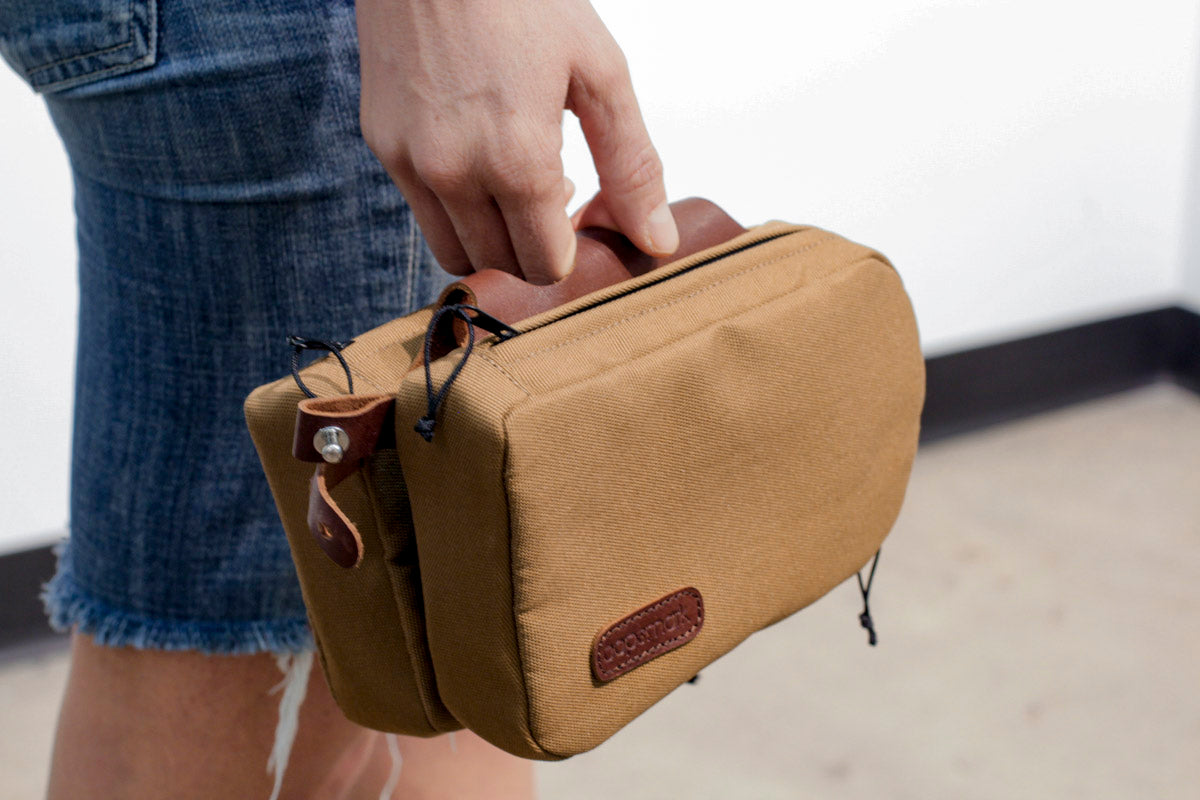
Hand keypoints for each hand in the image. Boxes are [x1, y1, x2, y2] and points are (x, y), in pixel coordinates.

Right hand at [357, 0, 678, 284]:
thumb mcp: (598, 73)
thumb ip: (632, 165)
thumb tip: (655, 241)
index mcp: (518, 161)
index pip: (545, 265)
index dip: (570, 251)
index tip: (581, 217)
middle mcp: (455, 174)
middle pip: (502, 266)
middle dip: (534, 249)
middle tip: (554, 202)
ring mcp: (411, 163)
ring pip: (456, 253)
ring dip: (492, 240)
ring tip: (516, 185)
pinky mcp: (382, 146)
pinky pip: (422, 213)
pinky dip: (455, 208)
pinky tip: (480, 160)